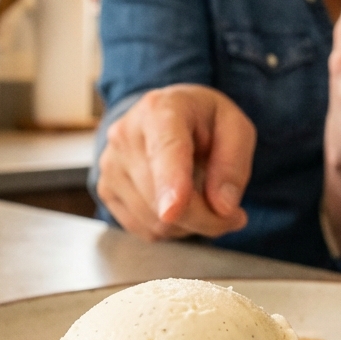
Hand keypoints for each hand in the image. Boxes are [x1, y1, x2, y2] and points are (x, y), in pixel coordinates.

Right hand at [96, 84, 255, 240]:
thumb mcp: (235, 127)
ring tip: (201, 196)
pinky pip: (145, 230)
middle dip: (206, 217)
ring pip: (156, 222)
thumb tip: (223, 208)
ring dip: (190, 224)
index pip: (165, 151)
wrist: (162, 116)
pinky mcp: (105, 190)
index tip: (173, 211)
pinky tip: (177, 203)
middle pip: (164, 199)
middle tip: (231, 212)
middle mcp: (126, 135)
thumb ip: (233, 165)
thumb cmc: (202, 119)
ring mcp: (111, 165)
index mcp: (161, 110)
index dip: (171, 183)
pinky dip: (169, 228)